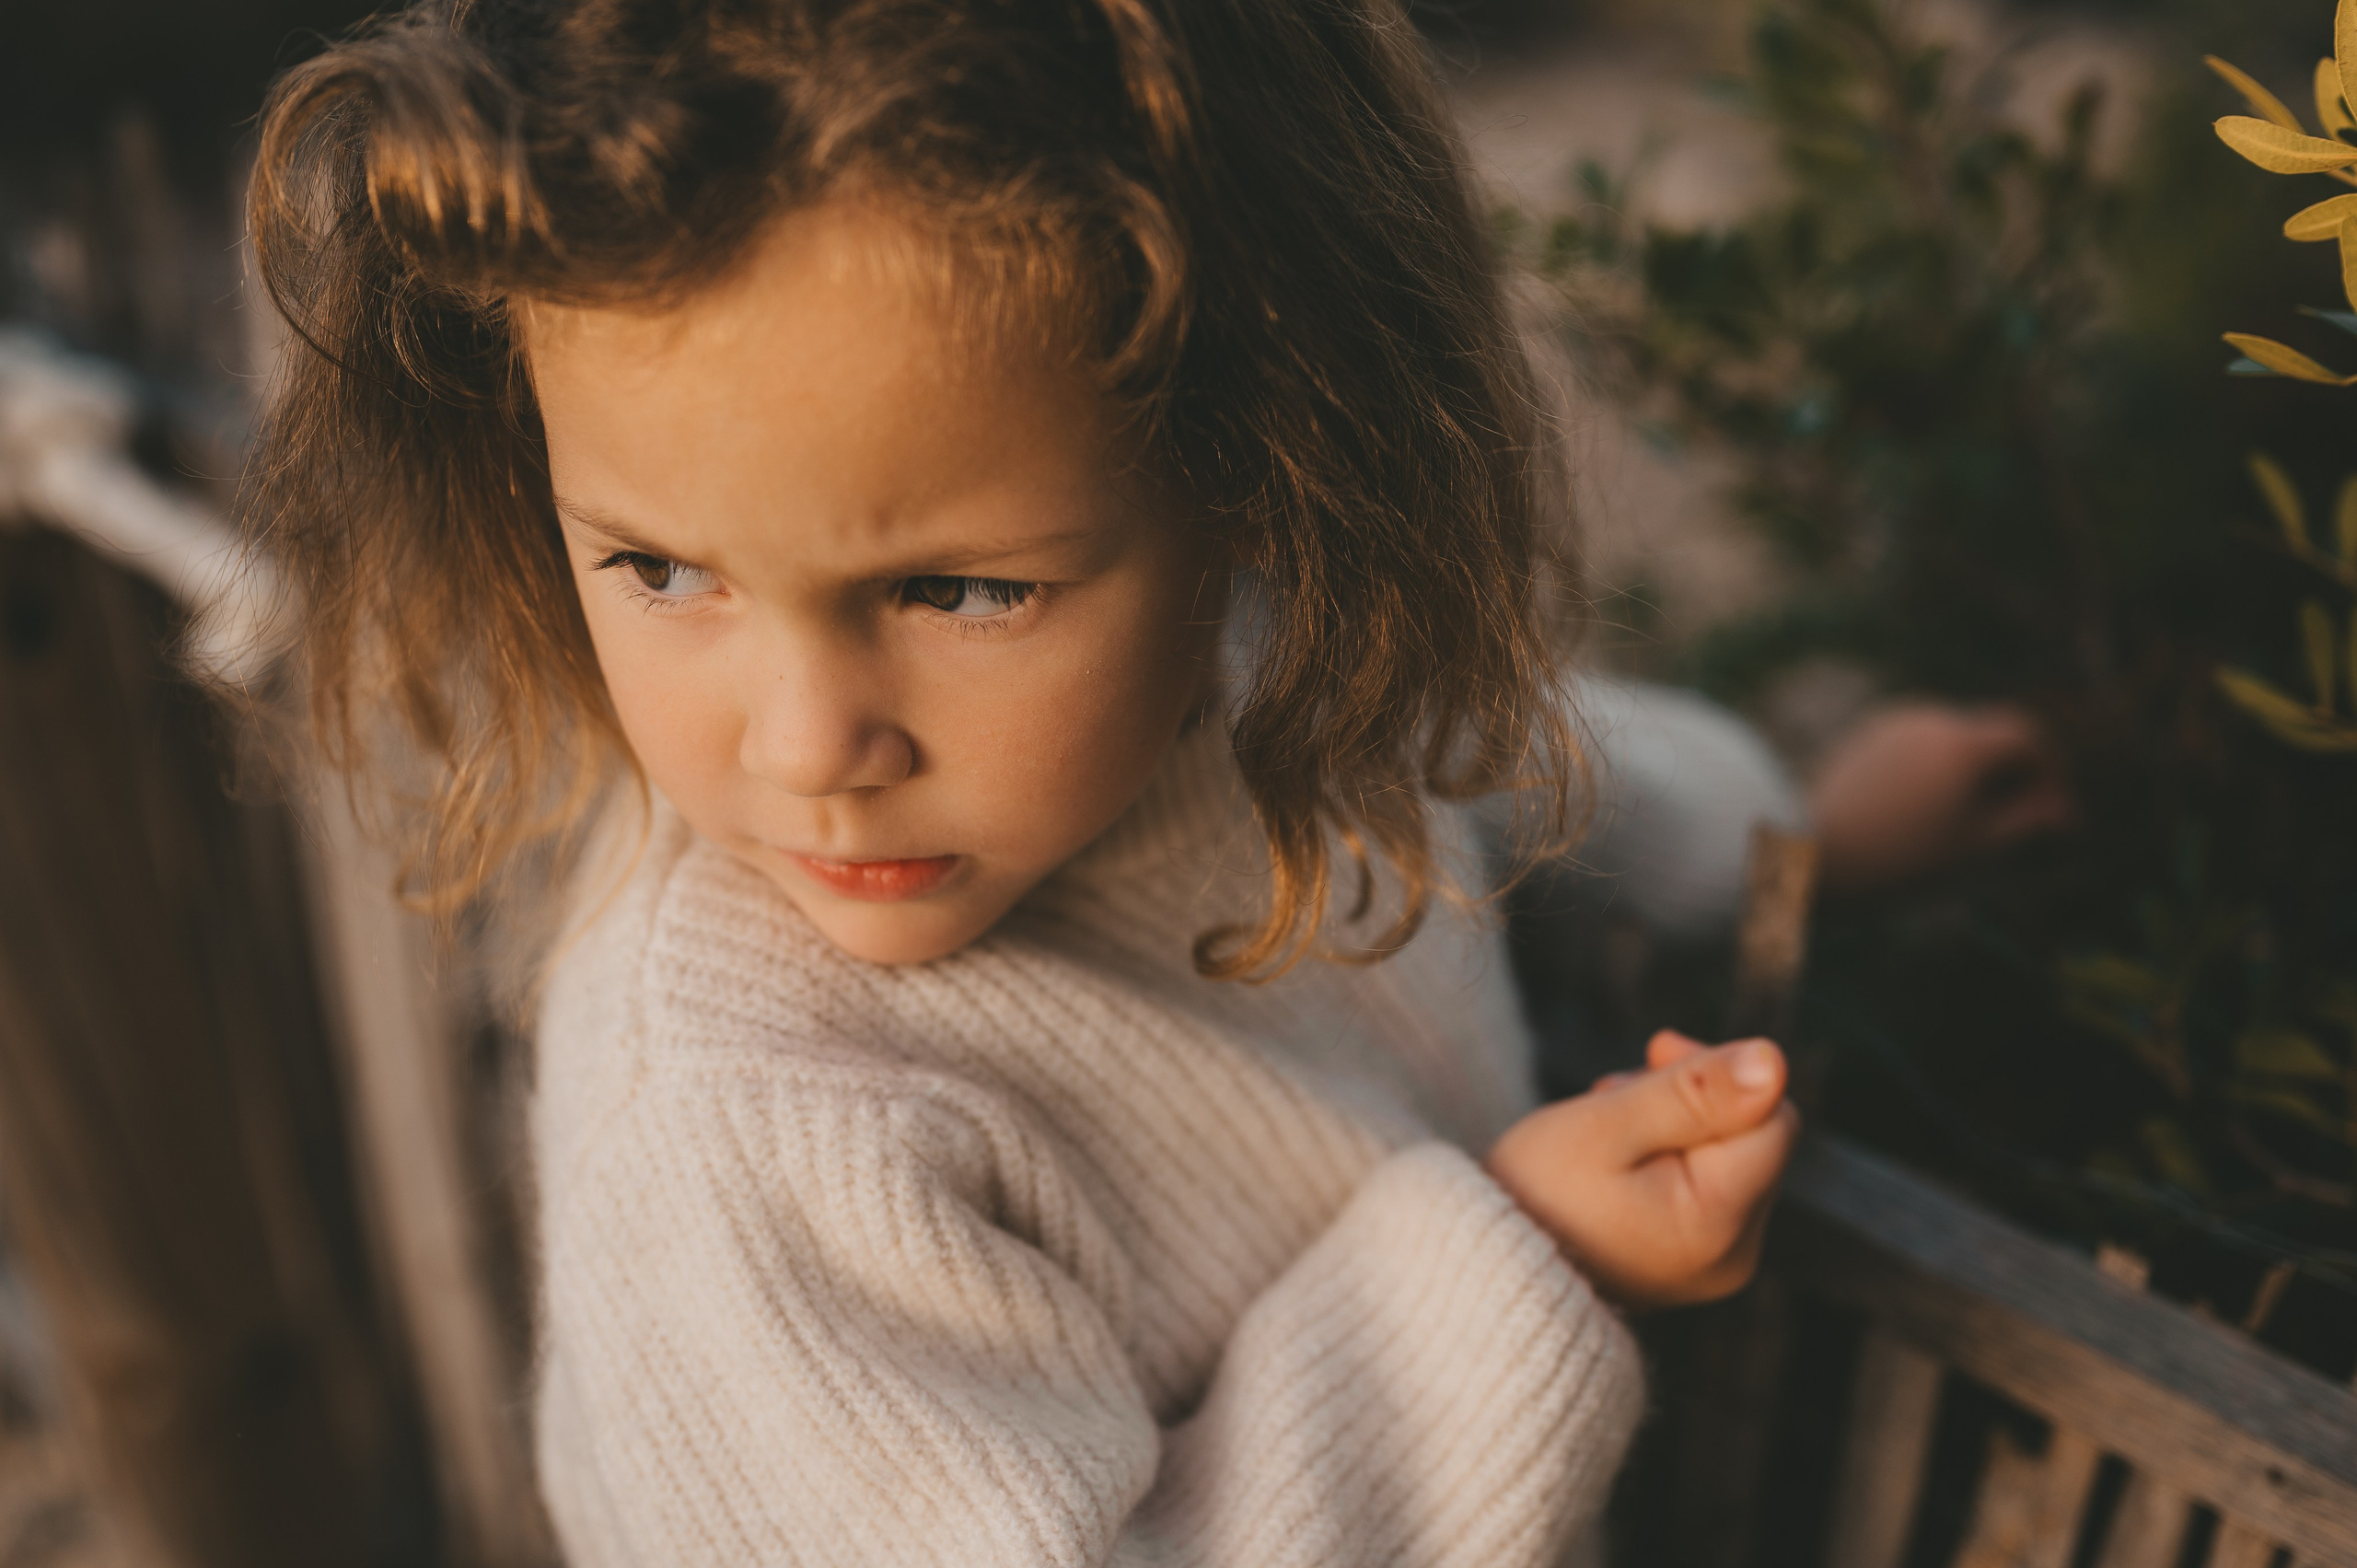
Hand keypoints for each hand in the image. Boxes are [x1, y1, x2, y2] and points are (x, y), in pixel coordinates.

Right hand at [1484, 1031, 1798, 1308]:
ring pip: (1728, 1160)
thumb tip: (1772, 1059)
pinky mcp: (1693, 1267)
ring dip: (1676, 1126)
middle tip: (1614, 1091)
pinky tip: (1615, 1160)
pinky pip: (1706, 1191)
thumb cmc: (1534, 1194)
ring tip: (1607, 1129)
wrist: (1486, 1270)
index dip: (1722, 1070)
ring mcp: (1715, 1267)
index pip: (1773, 1116)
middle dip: (1694, 1100)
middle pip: (1752, 1138)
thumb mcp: (1606, 1126)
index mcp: (1720, 1221)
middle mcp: (1734, 1255)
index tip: (1653, 1050)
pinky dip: (1668, 1161)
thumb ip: (1693, 1091)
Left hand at [1809, 702, 2075, 895]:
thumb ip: (2025, 823)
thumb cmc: (1894, 859)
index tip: (2055, 813)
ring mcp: (1891, 725)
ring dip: (1975, 774)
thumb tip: (2060, 810)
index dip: (2051, 771)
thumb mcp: (1971, 848)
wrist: (1801, 853)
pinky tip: (1927, 816)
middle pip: (1991, 734)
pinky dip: (1938, 774)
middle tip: (2025, 823)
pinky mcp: (1864, 740)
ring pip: (1953, 741)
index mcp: (1962, 739)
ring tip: (1973, 826)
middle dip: (2015, 773)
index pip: (2028, 735)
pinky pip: (1918, 749)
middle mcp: (1928, 718)